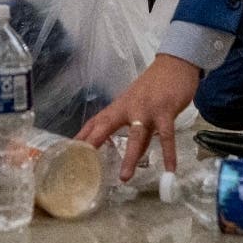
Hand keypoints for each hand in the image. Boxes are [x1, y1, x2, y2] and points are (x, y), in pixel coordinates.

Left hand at [75, 53, 199, 180]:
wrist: (174, 65)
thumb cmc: (154, 86)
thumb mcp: (139, 105)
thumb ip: (135, 129)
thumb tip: (133, 156)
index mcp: (119, 106)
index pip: (96, 121)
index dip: (82, 136)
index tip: (69, 151)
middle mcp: (129, 107)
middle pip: (108, 125)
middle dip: (95, 142)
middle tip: (83, 162)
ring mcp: (147, 109)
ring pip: (137, 135)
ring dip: (130, 157)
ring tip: (125, 177)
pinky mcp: (165, 111)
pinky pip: (166, 135)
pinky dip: (169, 153)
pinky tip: (170, 169)